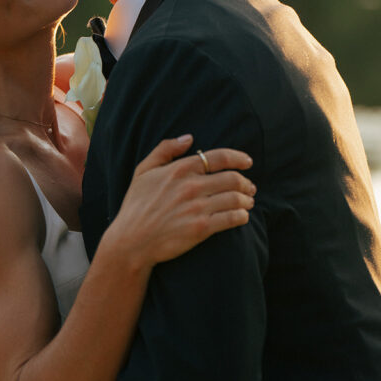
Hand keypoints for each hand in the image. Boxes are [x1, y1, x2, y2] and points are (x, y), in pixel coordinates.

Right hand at [105, 135, 254, 271]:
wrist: (131, 241)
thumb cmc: (136, 206)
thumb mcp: (143, 171)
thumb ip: (164, 150)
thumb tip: (189, 138)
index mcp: (179, 170)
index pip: (219, 157)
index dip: (239, 158)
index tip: (248, 162)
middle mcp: (191, 186)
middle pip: (232, 178)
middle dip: (246, 182)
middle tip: (250, 187)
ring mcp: (197, 208)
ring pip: (236, 198)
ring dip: (247, 200)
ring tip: (248, 202)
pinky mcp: (201, 228)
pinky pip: (232, 218)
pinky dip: (242, 216)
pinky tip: (242, 216)